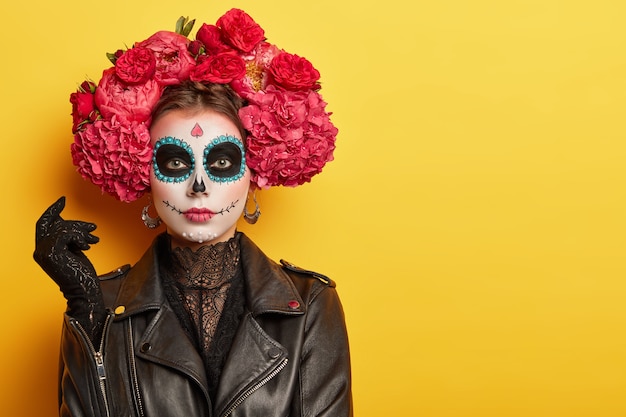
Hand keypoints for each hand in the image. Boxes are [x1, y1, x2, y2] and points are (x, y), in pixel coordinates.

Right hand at [34, 196, 104, 341]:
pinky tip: (88, 246)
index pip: (43, 223)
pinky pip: (65, 233)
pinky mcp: (52, 253)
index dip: (52, 210)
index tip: (63, 200)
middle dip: (75, 223)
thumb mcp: (73, 249)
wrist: (85, 290)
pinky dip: (79, 237)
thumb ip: (67, 236)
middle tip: (93, 227)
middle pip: (54, 223)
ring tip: (94, 240)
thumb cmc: (81, 273)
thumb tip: (67, 220)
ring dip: (82, 232)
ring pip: (62, 228)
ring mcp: (43, 252)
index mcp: (42, 249)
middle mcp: (39, 250)